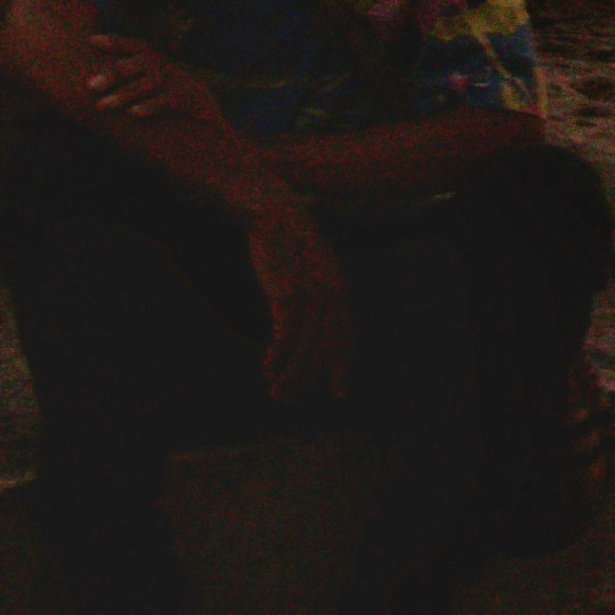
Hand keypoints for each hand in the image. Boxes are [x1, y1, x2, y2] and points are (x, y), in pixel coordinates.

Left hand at [77, 36, 226, 136]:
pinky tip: (134, 113)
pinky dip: (150, 106)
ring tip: (102, 106)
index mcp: (155, 58)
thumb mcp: (151, 78)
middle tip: (90, 86)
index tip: (91, 40)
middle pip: (137, 64)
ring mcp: (176, 82)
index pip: (133, 45)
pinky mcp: (186, 99)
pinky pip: (167, 101)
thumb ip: (129, 74)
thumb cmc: (167, 94)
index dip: (114, 41)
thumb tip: (90, 79)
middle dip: (113, 74)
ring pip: (147, 84)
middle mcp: (164, 66)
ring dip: (124, 95)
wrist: (204, 110)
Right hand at [246, 201, 351, 404]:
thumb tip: (313, 330)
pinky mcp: (289, 293)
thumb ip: (319, 300)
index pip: (347, 339)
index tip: (339, 394)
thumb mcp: (312, 273)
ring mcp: (312, 294)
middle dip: (306, 379)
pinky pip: (286, 336)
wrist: (276, 215)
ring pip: (305, 349)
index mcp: (342, 291)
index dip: (342, 368)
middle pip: (324, 351)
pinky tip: (267, 369)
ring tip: (275, 392)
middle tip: (286, 399)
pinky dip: (278, 357)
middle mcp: (333, 295)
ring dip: (290, 376)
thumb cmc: (290, 248)